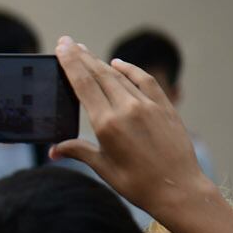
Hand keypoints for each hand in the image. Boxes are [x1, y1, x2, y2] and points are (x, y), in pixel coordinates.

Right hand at [50, 37, 210, 218]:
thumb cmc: (137, 183)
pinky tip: (119, 64)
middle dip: (82, 57)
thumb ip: (78, 151)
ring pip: (119, 76)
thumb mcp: (103, 167)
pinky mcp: (165, 108)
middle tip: (68, 43)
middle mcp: (126, 109)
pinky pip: (145, 81)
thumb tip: (54, 150)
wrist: (178, 190)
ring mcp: (148, 106)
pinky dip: (130, 70)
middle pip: (99, 74)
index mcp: (106, 124)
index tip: (62, 46)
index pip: (84, 84)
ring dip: (101, 63)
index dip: (71, 63)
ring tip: (86, 52)